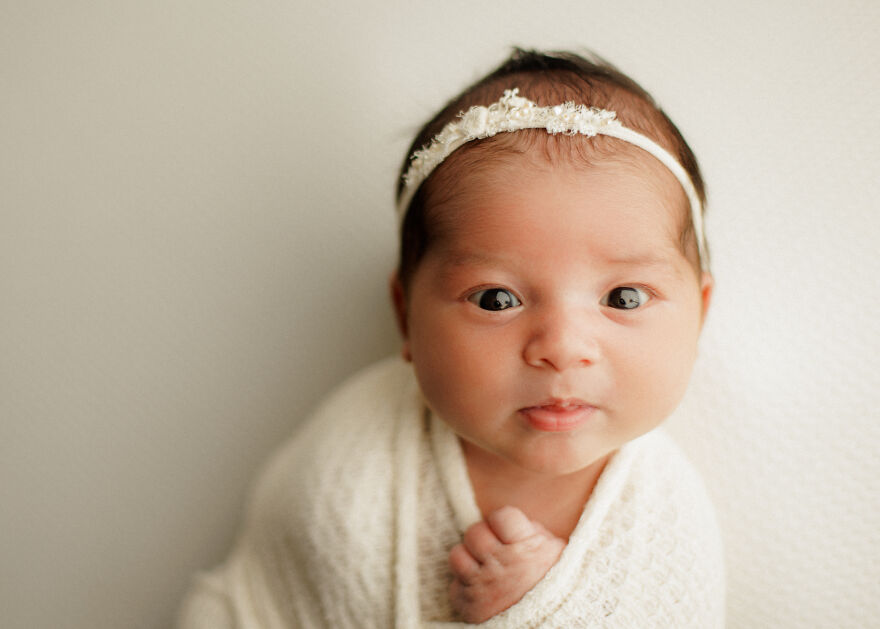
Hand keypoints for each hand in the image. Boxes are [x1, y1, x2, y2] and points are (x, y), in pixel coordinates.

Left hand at [448, 506, 565, 622]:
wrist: (551, 624)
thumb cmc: (553, 586)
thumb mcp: (554, 552)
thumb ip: (531, 532)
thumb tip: (507, 520)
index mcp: (526, 549)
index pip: (501, 516)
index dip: (502, 521)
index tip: (507, 530)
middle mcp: (501, 565)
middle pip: (474, 533)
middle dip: (483, 537)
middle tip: (494, 548)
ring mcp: (483, 586)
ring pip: (457, 555)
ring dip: (468, 558)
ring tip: (484, 567)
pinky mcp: (470, 606)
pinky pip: (455, 585)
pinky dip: (465, 585)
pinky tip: (481, 588)